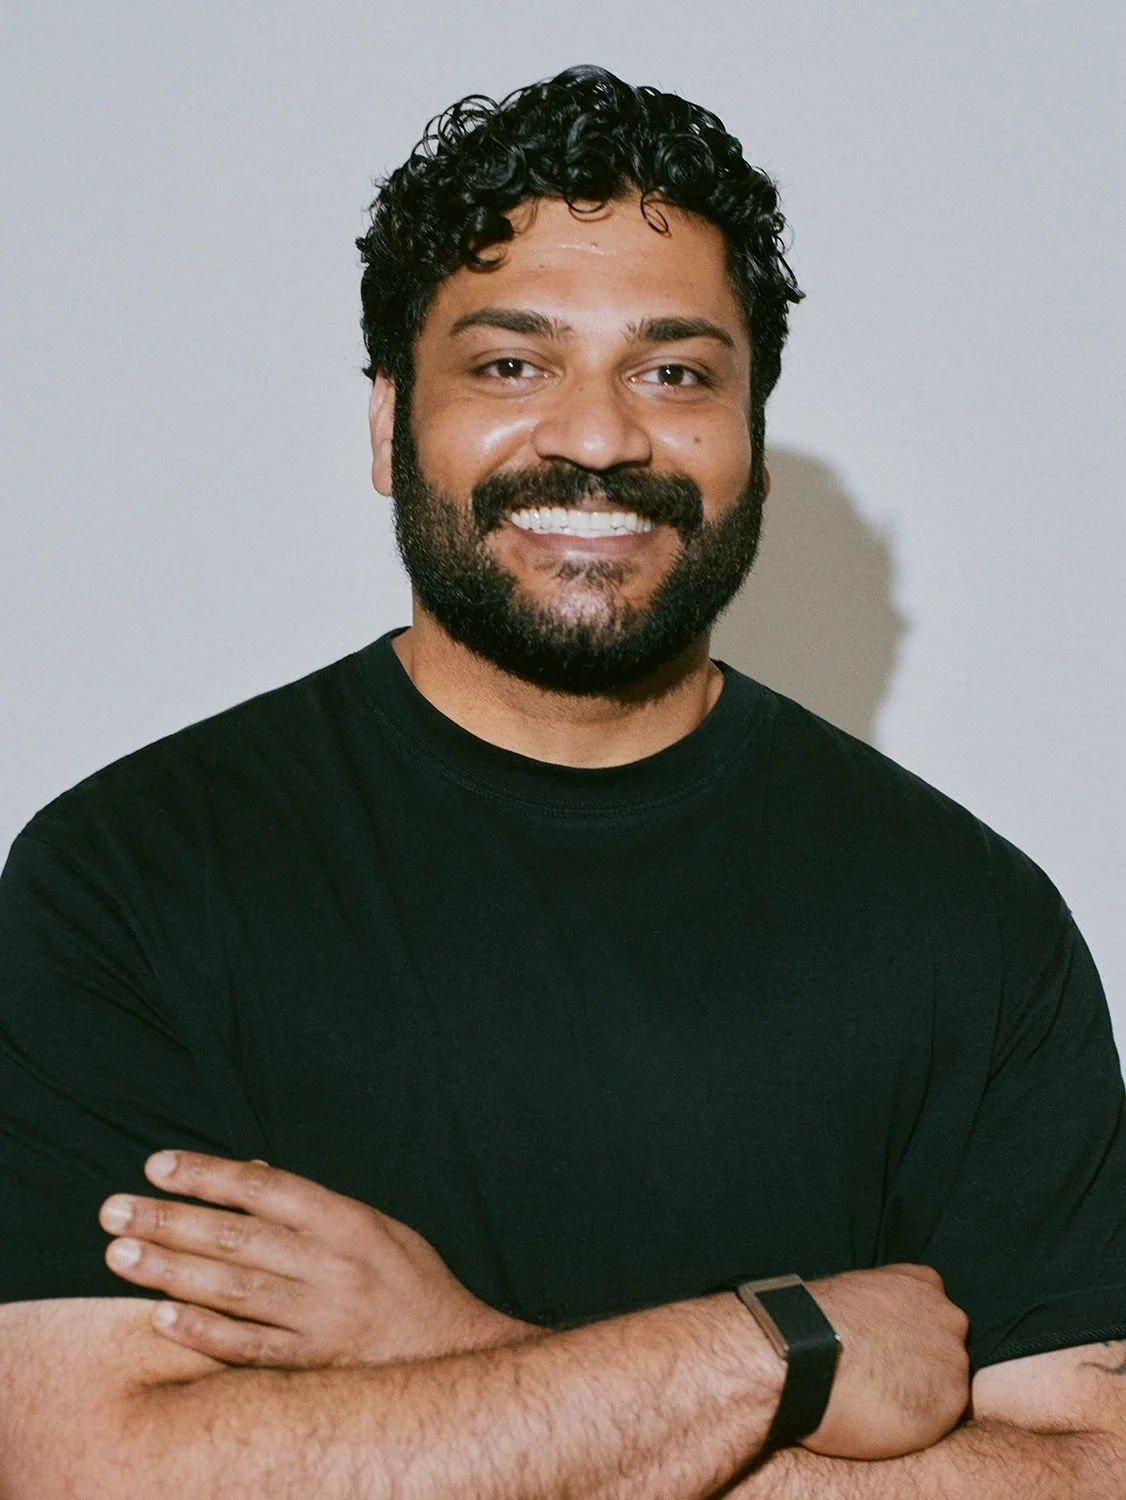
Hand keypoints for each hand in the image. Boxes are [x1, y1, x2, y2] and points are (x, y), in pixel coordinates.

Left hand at [99, 1151, 537, 1368]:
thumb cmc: (409, 1281)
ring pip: (234, 1289)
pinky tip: (161, 1316)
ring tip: (120, 1253)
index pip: (265, 1187)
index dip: (208, 1174)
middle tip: (114, 1209)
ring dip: (171, 1270)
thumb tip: (254, 1170)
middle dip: (170, 1219)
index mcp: (348, 1221)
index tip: (157, 1164)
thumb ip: (314, 1204)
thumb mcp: (375, 1226)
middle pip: (237, 1237)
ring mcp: (322, 1317)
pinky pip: (249, 1348)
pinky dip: (204, 1331)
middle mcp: (332, 1265)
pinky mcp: (315, 1364)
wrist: (456, 1355)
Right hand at [800, 1263, 969, 1459]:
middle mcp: (947, 1314)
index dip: (912, 1331)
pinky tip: (887, 1419)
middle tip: (886, 1377)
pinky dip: (920, 1422)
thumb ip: (883, 1307)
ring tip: (881, 1403)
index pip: (934, 1306)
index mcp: (921, 1282)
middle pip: (946, 1345)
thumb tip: (877, 1327)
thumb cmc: (814, 1325)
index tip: (890, 1345)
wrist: (803, 1355)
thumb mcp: (854, 1293)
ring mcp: (954, 1356)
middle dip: (923, 1361)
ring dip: (922, 1393)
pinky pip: (943, 1416)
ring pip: (947, 1383)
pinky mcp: (954, 1399)